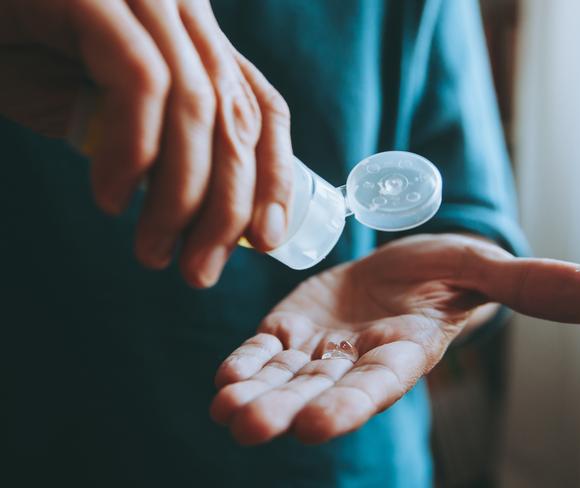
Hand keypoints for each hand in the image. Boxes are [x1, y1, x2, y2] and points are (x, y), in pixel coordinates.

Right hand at [0, 0, 291, 285]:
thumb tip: (214, 219)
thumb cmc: (25, 58)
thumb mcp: (108, 112)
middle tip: (199, 272)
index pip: (263, 109)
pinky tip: (109, 198)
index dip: (274, 178)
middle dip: (226, 209)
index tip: (265, 242)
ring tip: (151, 251)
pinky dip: (132, 152)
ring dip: (179, 198)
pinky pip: (140, 83)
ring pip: (196, 108)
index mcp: (196, 37)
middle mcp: (181, 10)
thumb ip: (164, 147)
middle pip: (236, 118)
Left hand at [210, 234, 579, 443]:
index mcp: (404, 350)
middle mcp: (358, 359)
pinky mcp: (293, 327)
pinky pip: (267, 351)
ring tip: (225, 412)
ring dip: (255, 394)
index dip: (350, 402)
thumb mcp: (485, 269)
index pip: (379, 382)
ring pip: (285, 377)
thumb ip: (531, 285)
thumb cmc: (448, 270)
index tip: (315, 424)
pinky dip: (246, 365)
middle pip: (321, 390)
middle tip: (248, 428)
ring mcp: (321, 347)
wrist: (402, 266)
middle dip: (286, 409)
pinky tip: (223, 379)